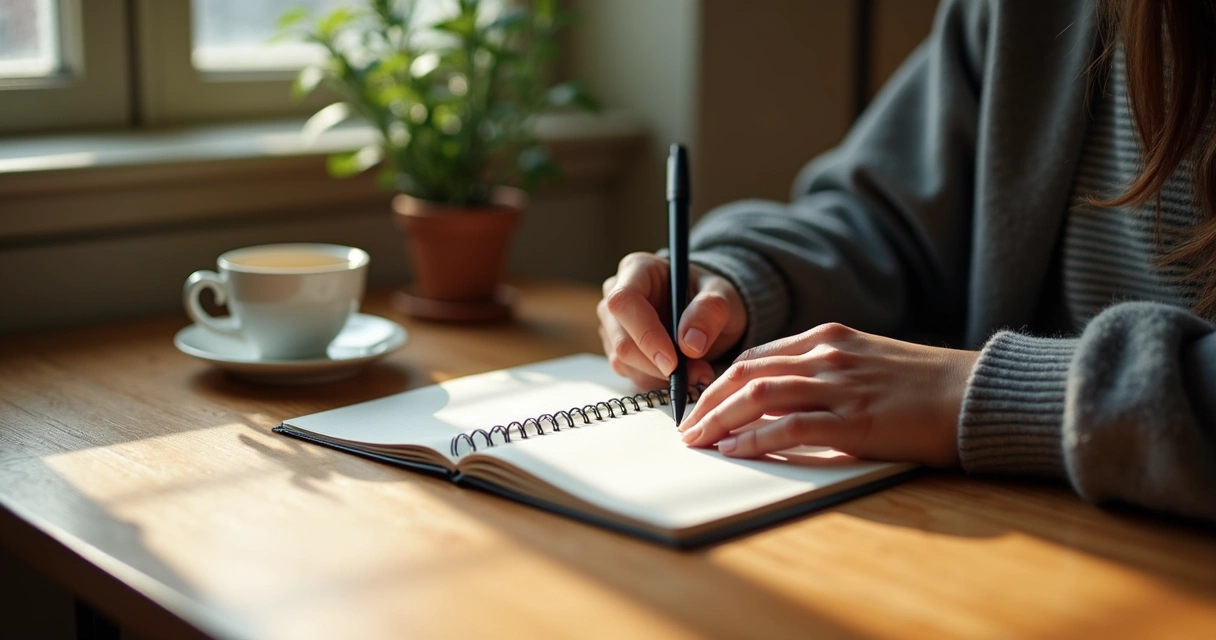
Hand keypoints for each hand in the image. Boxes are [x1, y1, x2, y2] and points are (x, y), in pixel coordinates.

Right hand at [598, 252, 746, 389]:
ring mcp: (613, 326)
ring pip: (623, 362)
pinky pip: (630, 375)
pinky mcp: (618, 351)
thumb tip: (690, 344)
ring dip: (661, 376)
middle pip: (621, 339)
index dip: (645, 334)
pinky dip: (658, 382)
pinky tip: (682, 373)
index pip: (624, 302)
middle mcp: (615, 296)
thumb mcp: (723, 296)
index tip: (673, 362)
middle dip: (658, 365)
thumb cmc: (711, 297)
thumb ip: (710, 312)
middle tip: (699, 373)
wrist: (707, 314)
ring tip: (698, 371)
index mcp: (637, 269)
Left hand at [679, 323, 979, 466]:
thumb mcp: (869, 365)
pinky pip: (789, 427)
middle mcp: (827, 356)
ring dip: (718, 419)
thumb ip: (828, 376)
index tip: (701, 404)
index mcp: (828, 340)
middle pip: (746, 373)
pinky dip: (754, 439)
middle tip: (685, 427)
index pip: (756, 357)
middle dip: (707, 401)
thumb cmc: (929, 387)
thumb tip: (786, 404)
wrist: (980, 394)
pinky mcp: (854, 419)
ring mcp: (839, 385)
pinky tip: (734, 451)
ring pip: (757, 395)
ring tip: (696, 441)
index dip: (721, 382)